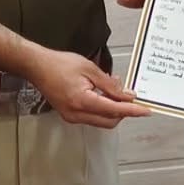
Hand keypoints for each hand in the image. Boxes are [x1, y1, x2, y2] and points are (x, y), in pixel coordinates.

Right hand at [26, 47, 149, 128]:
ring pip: (101, 120)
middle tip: (130, 94)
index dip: (132, 111)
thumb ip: (109, 84)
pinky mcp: (70, 115)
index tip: (146, 111)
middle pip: (110, 121)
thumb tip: (126, 95)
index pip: (114, 110)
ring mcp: (72, 117)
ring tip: (115, 88)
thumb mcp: (89, 68)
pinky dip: (102, 108)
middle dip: (123, 110)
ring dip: (112, 108)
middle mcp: (76, 114)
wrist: (37, 67)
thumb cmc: (59, 64)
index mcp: (82, 101)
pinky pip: (92, 116)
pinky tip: (103, 92)